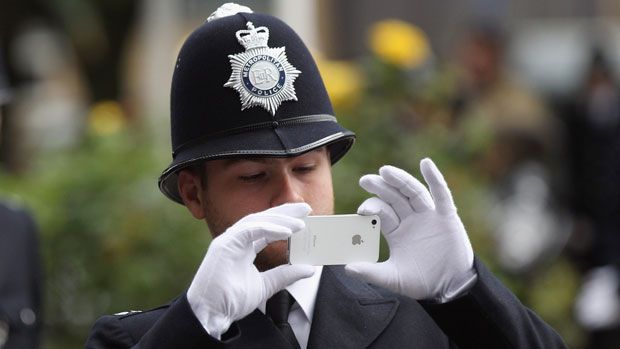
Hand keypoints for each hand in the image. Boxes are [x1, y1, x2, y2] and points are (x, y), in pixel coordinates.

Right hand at [187, 203, 314, 338]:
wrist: (210, 315)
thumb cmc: (230, 300)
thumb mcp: (266, 286)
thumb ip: (285, 275)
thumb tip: (309, 269)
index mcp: (243, 246)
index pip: (266, 227)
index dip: (284, 221)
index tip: (304, 218)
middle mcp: (235, 240)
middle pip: (263, 219)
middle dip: (285, 212)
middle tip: (306, 209)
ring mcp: (228, 240)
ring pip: (257, 221)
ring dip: (280, 220)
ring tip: (301, 223)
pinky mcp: (225, 245)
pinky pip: (250, 230)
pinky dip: (269, 229)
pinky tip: (286, 232)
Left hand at [345, 158, 475, 302]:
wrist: (451, 288)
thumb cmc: (422, 281)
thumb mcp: (393, 278)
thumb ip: (371, 272)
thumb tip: (347, 268)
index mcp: (397, 230)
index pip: (382, 212)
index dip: (372, 207)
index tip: (362, 209)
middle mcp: (411, 219)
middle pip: (394, 197)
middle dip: (380, 187)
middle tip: (366, 180)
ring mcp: (429, 216)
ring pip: (413, 192)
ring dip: (400, 180)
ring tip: (385, 171)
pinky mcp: (447, 217)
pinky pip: (441, 195)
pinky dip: (435, 179)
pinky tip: (426, 164)